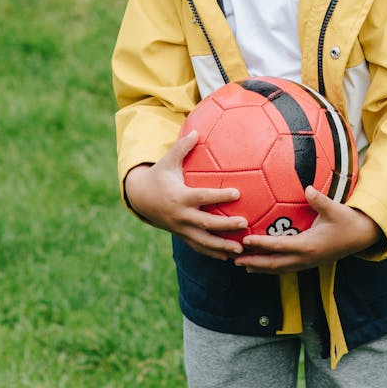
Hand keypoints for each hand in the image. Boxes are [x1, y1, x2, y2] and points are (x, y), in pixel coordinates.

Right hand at [123, 131, 246, 260]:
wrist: (141, 198)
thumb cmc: (159, 175)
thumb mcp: (168, 160)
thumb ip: (182, 146)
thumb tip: (197, 130)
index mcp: (179, 196)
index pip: (202, 197)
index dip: (220, 196)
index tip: (238, 193)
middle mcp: (181, 216)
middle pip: (205, 223)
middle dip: (225, 225)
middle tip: (245, 223)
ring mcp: (181, 229)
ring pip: (203, 241)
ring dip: (222, 246)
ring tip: (240, 249)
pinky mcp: (182, 236)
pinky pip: (198, 247)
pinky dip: (213, 253)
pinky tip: (229, 257)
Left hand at [233, 186, 382, 273]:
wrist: (361, 237)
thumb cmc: (346, 220)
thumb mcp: (335, 209)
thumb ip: (320, 200)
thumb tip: (308, 188)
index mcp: (309, 245)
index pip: (279, 246)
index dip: (260, 245)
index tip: (244, 241)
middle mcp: (305, 258)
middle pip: (274, 264)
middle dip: (253, 262)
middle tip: (233, 259)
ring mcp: (307, 263)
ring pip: (279, 269)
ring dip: (260, 268)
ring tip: (241, 265)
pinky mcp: (309, 263)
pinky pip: (286, 268)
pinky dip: (271, 267)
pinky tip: (262, 265)